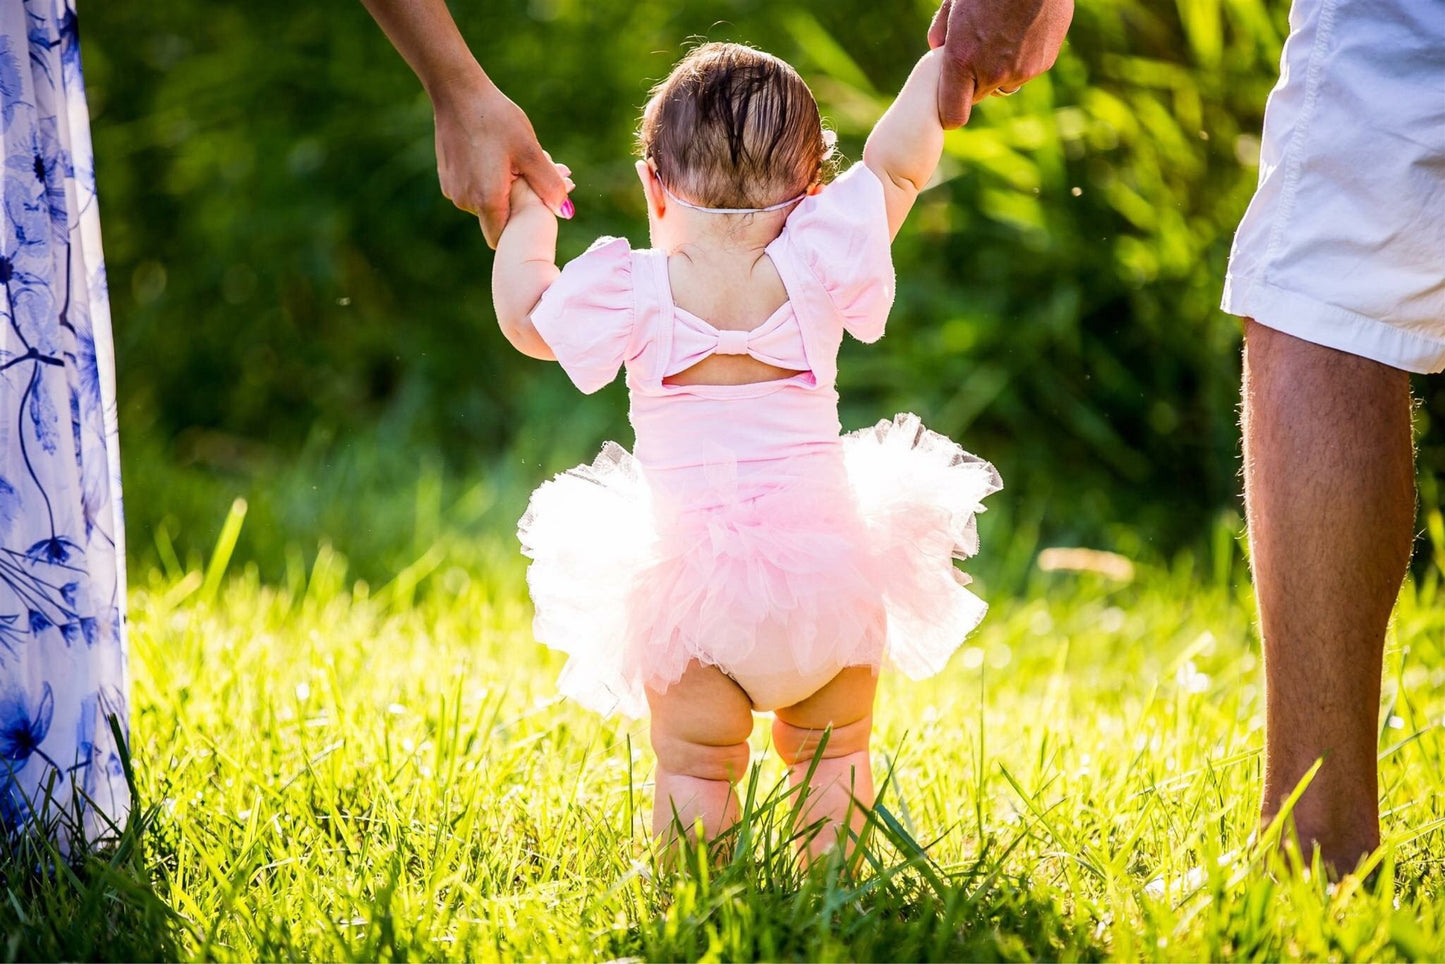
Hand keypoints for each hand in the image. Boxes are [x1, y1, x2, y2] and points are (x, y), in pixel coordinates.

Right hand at [431, 77, 572, 246]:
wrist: (457, 92)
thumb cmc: (496, 119)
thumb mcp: (530, 150)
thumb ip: (549, 184)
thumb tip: (566, 210)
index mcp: (486, 200)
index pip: (503, 239)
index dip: (521, 228)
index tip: (537, 205)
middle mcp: (465, 201)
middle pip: (497, 219)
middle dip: (519, 204)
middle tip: (541, 172)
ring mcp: (453, 190)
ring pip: (486, 204)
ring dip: (505, 190)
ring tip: (519, 160)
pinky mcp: (448, 178)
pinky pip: (474, 190)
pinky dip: (489, 181)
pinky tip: (499, 155)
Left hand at [927, 0, 1073, 127]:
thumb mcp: (954, 2)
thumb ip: (940, 32)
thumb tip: (937, 50)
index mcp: (962, 59)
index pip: (953, 115)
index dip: (949, 112)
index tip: (949, 101)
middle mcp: (992, 72)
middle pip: (978, 96)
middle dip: (973, 81)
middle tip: (977, 50)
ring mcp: (1021, 70)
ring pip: (1003, 84)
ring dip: (999, 70)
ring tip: (1001, 36)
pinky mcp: (1043, 64)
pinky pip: (1025, 70)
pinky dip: (1021, 57)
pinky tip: (1021, 30)